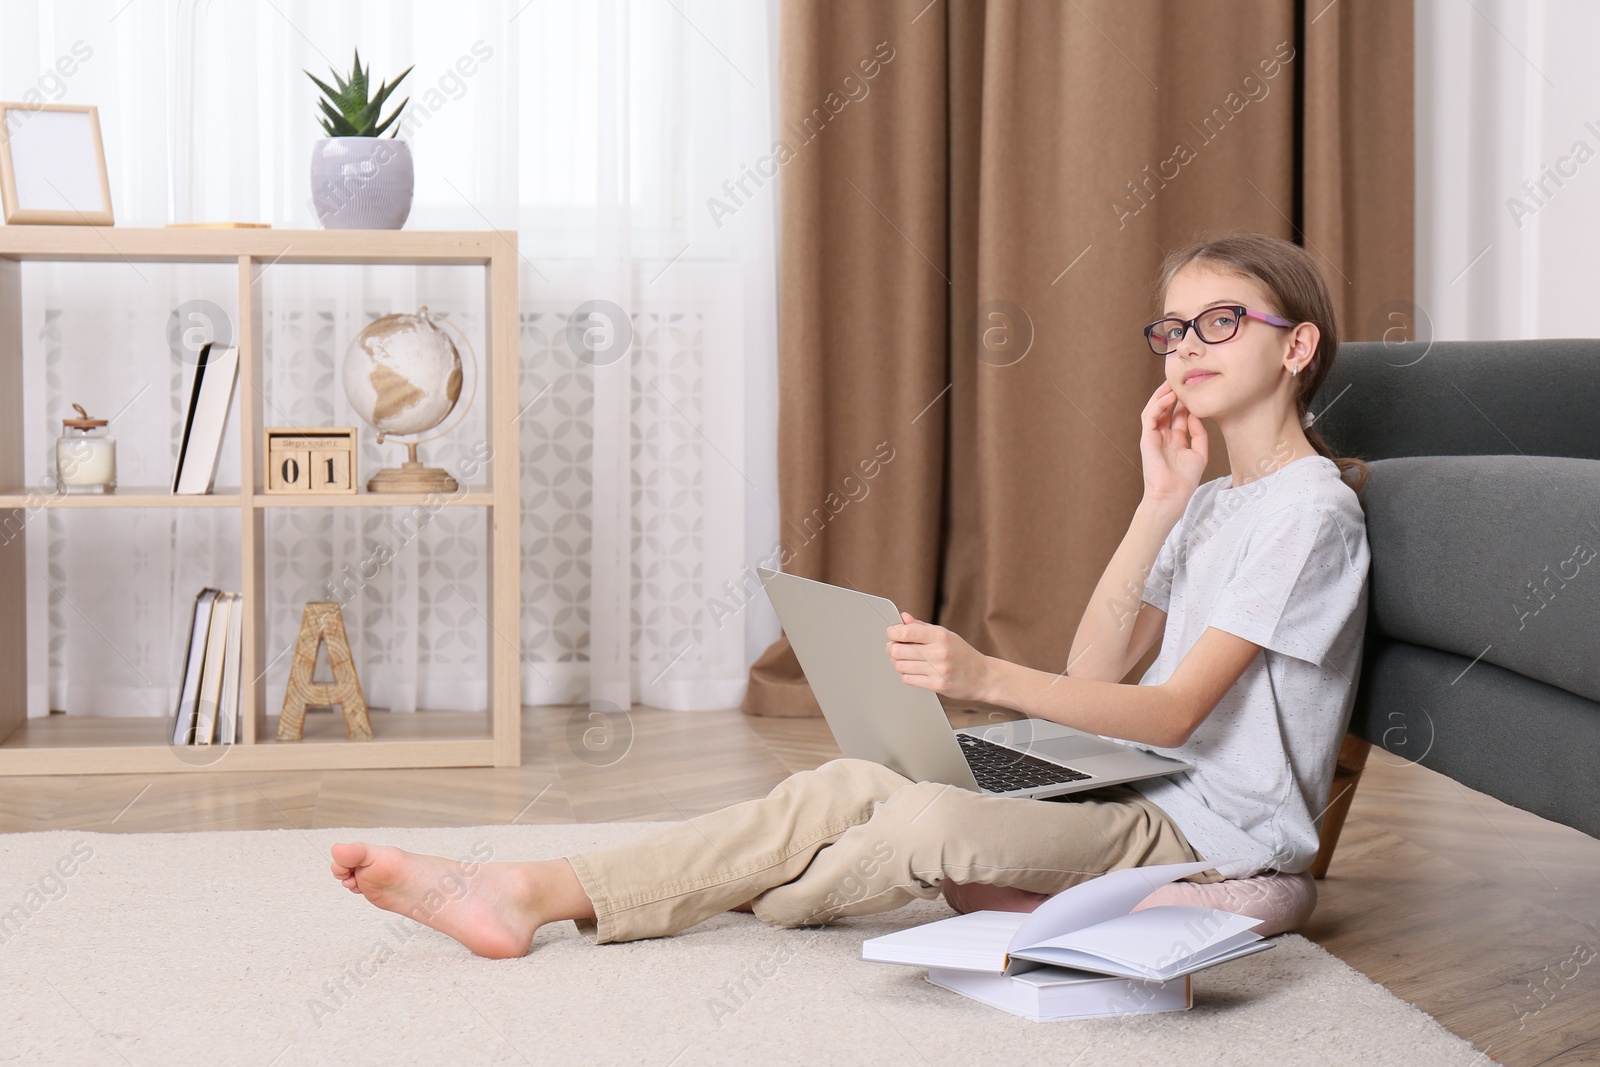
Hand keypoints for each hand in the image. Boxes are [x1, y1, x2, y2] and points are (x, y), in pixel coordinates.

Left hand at [886, 611, 991, 702]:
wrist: (983, 676)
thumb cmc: (962, 654)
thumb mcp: (946, 635)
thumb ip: (922, 627)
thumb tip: (904, 618)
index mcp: (940, 635)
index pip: (906, 632)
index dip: (893, 632)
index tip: (892, 634)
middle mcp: (939, 651)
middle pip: (899, 650)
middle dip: (892, 649)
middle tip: (894, 648)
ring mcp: (938, 669)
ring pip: (901, 666)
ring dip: (897, 663)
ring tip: (903, 660)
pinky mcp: (937, 684)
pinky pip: (909, 679)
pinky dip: (906, 675)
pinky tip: (912, 671)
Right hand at [1139, 380, 1207, 511]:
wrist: (1172, 495)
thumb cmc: (1185, 480)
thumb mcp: (1200, 454)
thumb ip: (1199, 434)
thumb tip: (1194, 415)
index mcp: (1175, 440)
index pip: (1178, 415)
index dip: (1185, 401)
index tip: (1195, 389)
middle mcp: (1163, 436)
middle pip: (1166, 409)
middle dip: (1173, 394)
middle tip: (1183, 379)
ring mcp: (1154, 436)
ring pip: (1155, 409)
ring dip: (1163, 395)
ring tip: (1174, 383)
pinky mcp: (1147, 438)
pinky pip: (1150, 416)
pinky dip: (1158, 405)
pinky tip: (1170, 396)